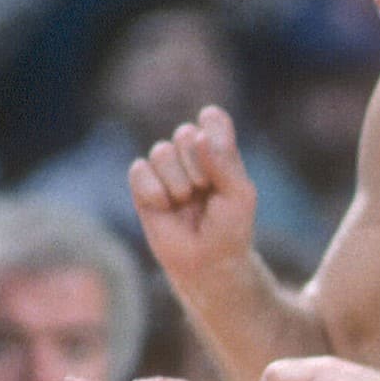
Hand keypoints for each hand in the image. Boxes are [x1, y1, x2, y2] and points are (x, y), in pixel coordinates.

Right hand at [128, 106, 258, 295]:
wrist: (208, 261)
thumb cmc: (229, 227)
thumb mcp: (239, 194)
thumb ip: (224, 161)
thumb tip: (198, 135)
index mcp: (216, 147)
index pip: (212, 119)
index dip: (215, 138)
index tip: (222, 166)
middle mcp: (189, 152)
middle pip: (186, 134)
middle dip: (199, 167)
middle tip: (205, 192)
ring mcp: (165, 167)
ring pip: (162, 151)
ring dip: (178, 182)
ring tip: (186, 202)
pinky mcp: (142, 183)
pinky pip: (140, 170)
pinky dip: (155, 191)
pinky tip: (165, 207)